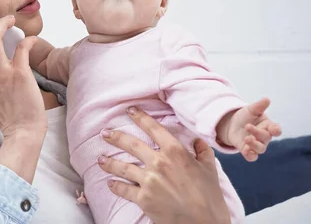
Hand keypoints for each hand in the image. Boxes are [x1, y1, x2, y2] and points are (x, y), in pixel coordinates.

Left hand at [97, 109, 230, 223]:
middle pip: (131, 145)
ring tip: (100, 159)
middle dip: (116, 137)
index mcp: (175, 152)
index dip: (140, 118)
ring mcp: (149, 181)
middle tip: (105, 133)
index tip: (130, 111)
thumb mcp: (210, 169)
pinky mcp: (143, 199)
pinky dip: (115, 186)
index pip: (154, 129)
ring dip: (109, 162)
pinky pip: (124, 189)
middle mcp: (159, 163)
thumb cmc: (210, 198)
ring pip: (123, 167)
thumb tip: (197, 141)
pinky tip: (110, 183)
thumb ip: (202, 152)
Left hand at [220, 98, 281, 161]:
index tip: (273, 129)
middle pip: (266, 138)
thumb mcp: (251, 109)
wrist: (233, 124)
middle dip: (257, 133)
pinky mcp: (247, 150)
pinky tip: (246, 151)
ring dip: (254, 144)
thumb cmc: (246, 116)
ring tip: (247, 139)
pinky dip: (250, 155)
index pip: (276, 129)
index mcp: (268, 126)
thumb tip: (267, 99)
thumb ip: (259, 106)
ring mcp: (256, 144)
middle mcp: (264, 137)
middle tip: (247, 126)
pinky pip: (252, 157)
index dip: (276, 130)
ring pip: (260, 149)